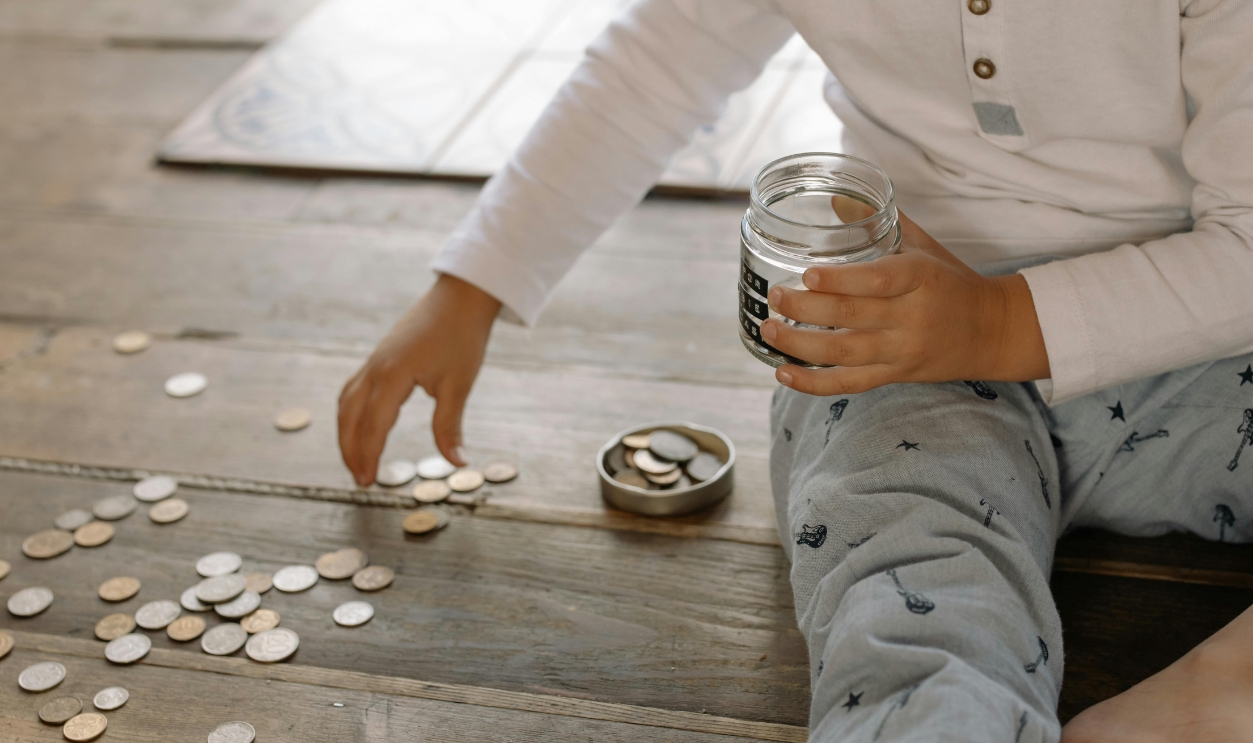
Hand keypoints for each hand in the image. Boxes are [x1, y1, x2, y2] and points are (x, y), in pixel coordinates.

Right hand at [338, 274, 499, 485]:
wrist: (461, 297)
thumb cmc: (462, 337)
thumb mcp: (459, 385)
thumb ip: (450, 426)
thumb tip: (457, 462)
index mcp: (392, 376)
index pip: (372, 427)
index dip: (369, 457)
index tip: (369, 483)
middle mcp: (375, 368)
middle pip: (349, 417)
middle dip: (351, 451)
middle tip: (360, 480)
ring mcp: (374, 360)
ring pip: (347, 402)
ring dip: (347, 433)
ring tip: (356, 459)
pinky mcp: (380, 356)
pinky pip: (354, 388)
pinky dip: (350, 412)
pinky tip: (359, 425)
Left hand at [760, 200, 1048, 395]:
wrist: (993, 331)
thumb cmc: (951, 282)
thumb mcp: (923, 247)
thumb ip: (880, 223)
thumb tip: (836, 198)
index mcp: (919, 279)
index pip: (878, 280)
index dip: (840, 280)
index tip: (807, 274)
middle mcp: (911, 317)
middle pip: (851, 317)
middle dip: (806, 309)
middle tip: (775, 298)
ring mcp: (902, 350)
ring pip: (845, 354)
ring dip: (801, 345)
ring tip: (769, 331)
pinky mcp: (896, 375)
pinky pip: (851, 384)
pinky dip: (814, 383)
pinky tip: (784, 374)